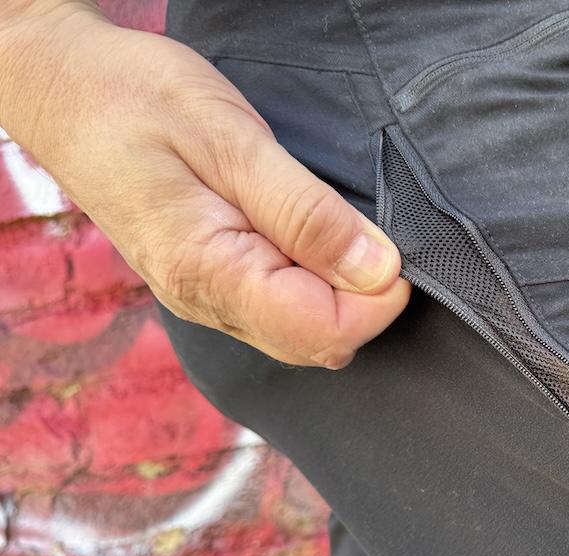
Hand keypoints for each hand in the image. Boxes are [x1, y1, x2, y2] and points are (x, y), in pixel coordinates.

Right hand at [0, 1, 409, 368]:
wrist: (63, 88)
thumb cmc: (137, 98)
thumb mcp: (234, 141)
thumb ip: (307, 214)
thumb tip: (377, 270)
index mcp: (208, 273)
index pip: (322, 331)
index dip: (376, 300)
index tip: (394, 251)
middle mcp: (206, 304)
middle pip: (317, 343)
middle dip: (364, 301)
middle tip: (369, 231)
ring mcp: (205, 301)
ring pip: (302, 334)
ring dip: (341, 294)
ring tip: (336, 228)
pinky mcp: (209, 286)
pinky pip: (280, 313)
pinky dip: (316, 289)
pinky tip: (315, 242)